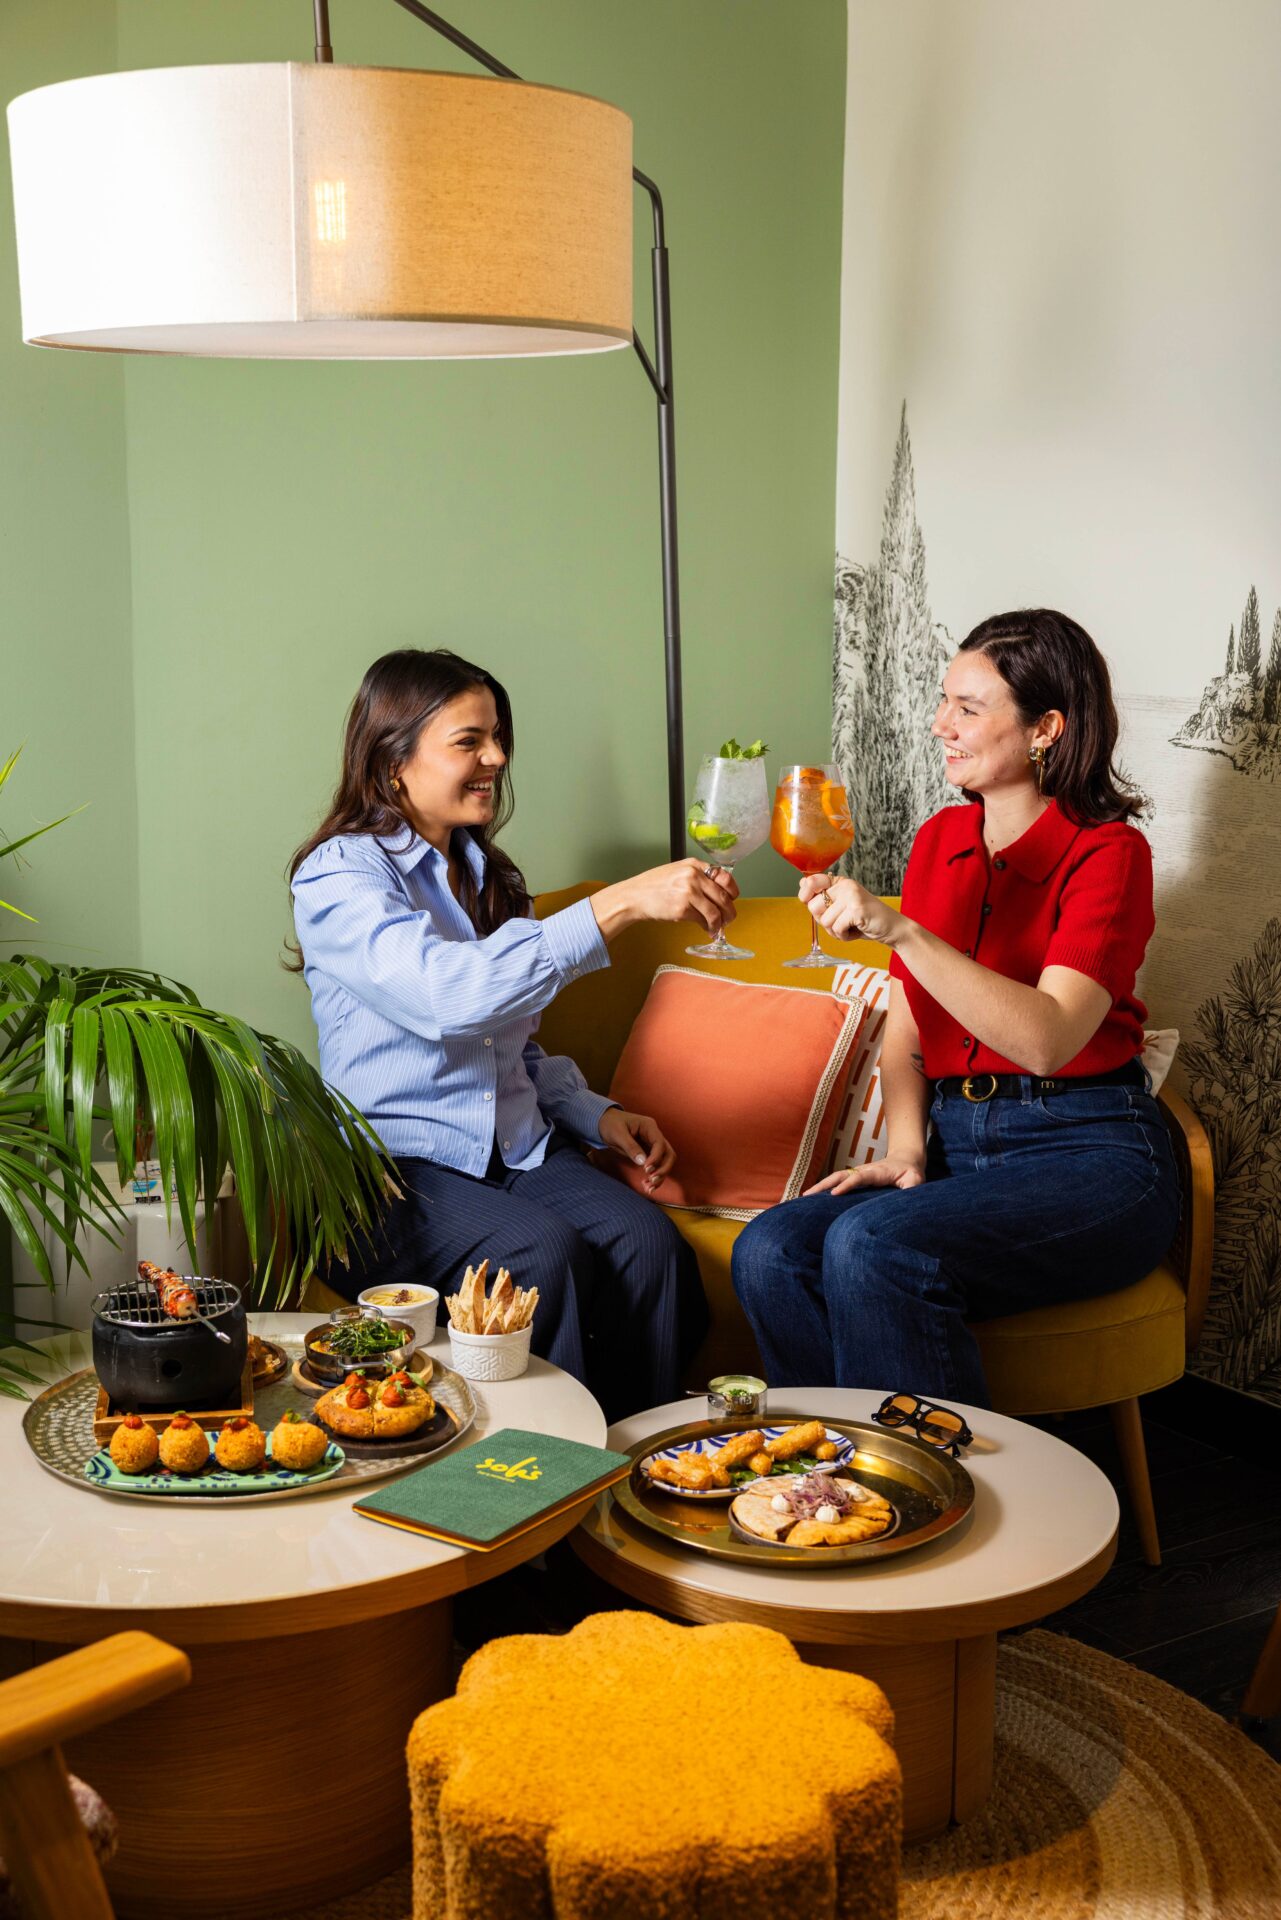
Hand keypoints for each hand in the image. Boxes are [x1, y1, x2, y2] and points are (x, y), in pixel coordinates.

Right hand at [592, 860, 738, 940]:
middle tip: (729, 919)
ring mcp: (688, 893)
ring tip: (718, 928)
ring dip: (720, 923)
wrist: (634, 896)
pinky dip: (708, 928)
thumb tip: (718, 893)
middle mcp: (693, 876)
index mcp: (694, 865)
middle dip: (729, 911)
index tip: (733, 898)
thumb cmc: (654, 885)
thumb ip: (697, 877)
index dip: (732, 890)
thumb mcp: (677, 871)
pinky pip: (703, 920)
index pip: (724, 876)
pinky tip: (707, 931)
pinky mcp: (682, 909)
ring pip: (716, 911)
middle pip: (723, 896)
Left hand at [598, 1107, 675, 1193]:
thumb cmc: (611, 1124)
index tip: (646, 1169)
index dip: (655, 1158)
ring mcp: (652, 1145)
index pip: (659, 1143)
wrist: (605, 1123)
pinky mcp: (649, 1154)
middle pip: (668, 1154)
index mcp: (649, 1126)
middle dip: (663, 1169)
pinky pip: (657, 1166)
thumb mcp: (618, 1134)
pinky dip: (654, 1177)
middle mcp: (654, 1135)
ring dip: (660, 1176)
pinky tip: (647, 1186)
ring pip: (665, 1162)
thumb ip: (630, 1147)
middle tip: (652, 1180)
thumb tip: (643, 1162)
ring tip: (649, 1188)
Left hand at [799, 873, 903, 946]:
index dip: (805, 894)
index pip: (811, 881)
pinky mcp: (856, 909)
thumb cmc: (864, 920)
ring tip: (851, 927)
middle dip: (824, 921)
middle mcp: (845, 885)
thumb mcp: (841, 908)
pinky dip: (844, 936)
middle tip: (841, 922)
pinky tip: (856, 931)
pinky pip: (836, 928)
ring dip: (836, 931)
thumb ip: (823, 898)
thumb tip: (802, 883)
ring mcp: (851, 896)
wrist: (891, 929)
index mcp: (839, 882)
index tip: (812, 903)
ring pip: (824, 920)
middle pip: (813, 906)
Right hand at [803, 1152, 924, 1196]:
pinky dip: (824, 1189)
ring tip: (803, 1200)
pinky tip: (814, 1200)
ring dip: (819, 1187)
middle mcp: (862, 1171)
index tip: (834, 1194)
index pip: (858, 1178)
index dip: (846, 1185)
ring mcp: (857, 1174)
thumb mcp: (916, 1181)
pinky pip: (837, 1182)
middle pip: (839, 1175)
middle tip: (806, 1197)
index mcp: (876, 1172)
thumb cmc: (911, 1173)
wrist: (906, 1159)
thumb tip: (906, 1199)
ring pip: (834, 1178)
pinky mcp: (855, 1178)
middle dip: (823, 1185)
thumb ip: (912, 1188)